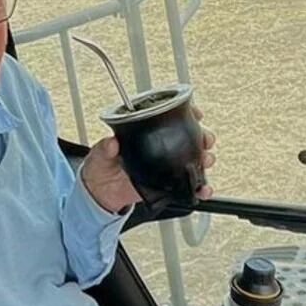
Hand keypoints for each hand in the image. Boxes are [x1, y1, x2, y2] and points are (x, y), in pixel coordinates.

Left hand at [81, 107, 216, 213]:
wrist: (100, 192)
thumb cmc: (100, 166)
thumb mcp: (99, 153)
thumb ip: (104, 148)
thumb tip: (111, 143)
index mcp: (146, 134)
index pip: (170, 118)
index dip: (187, 114)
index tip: (195, 113)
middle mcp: (161, 148)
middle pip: (190, 138)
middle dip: (203, 136)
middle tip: (205, 139)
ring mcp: (166, 167)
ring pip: (193, 160)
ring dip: (205, 159)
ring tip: (206, 160)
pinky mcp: (167, 185)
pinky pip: (187, 186)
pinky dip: (199, 188)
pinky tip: (203, 189)